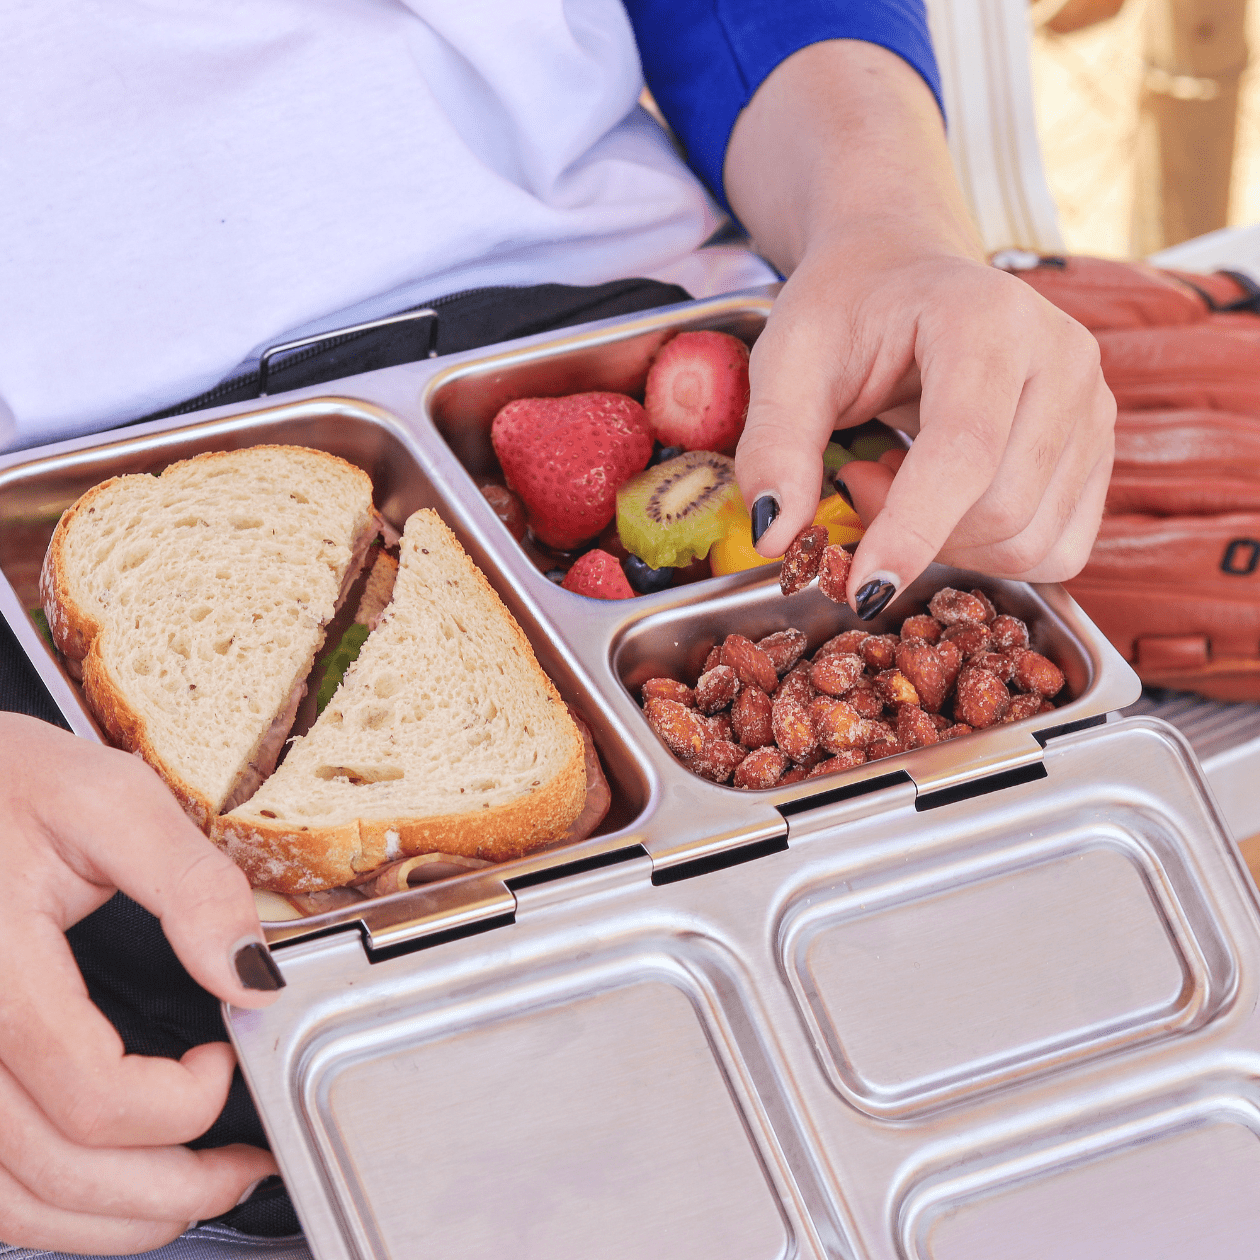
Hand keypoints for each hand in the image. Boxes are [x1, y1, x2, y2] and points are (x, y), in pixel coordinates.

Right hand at [0, 714, 280, 1253]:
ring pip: (8, 1204)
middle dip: (168, 1192)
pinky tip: (106, 1188)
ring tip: (188, 1195)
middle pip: (53, 1172)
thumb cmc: (3, 783)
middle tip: (240, 1168)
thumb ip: (191, 886)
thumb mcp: (109, 801)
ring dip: (108, 1220)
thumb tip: (255, 973)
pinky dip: (47, 1207)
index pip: (93, 1094)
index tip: (228, 1054)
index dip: (182, 1102)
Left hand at [724, 40, 1113, 618]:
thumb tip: (776, 537)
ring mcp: (1094, 405)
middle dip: (914, 530)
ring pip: (1030, 541)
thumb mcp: (787, 360)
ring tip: (898, 478)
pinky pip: (1056, 550)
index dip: (913, 531)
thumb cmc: (845, 312)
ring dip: (947, 542)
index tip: (862, 589)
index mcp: (987, 318)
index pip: (965, 451)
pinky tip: (946, 498)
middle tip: (860, 478)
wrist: (902, 273)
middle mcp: (1063, 358)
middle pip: (1002, 510)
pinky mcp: (1098, 450)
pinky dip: (990, 551)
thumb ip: (775, 444)